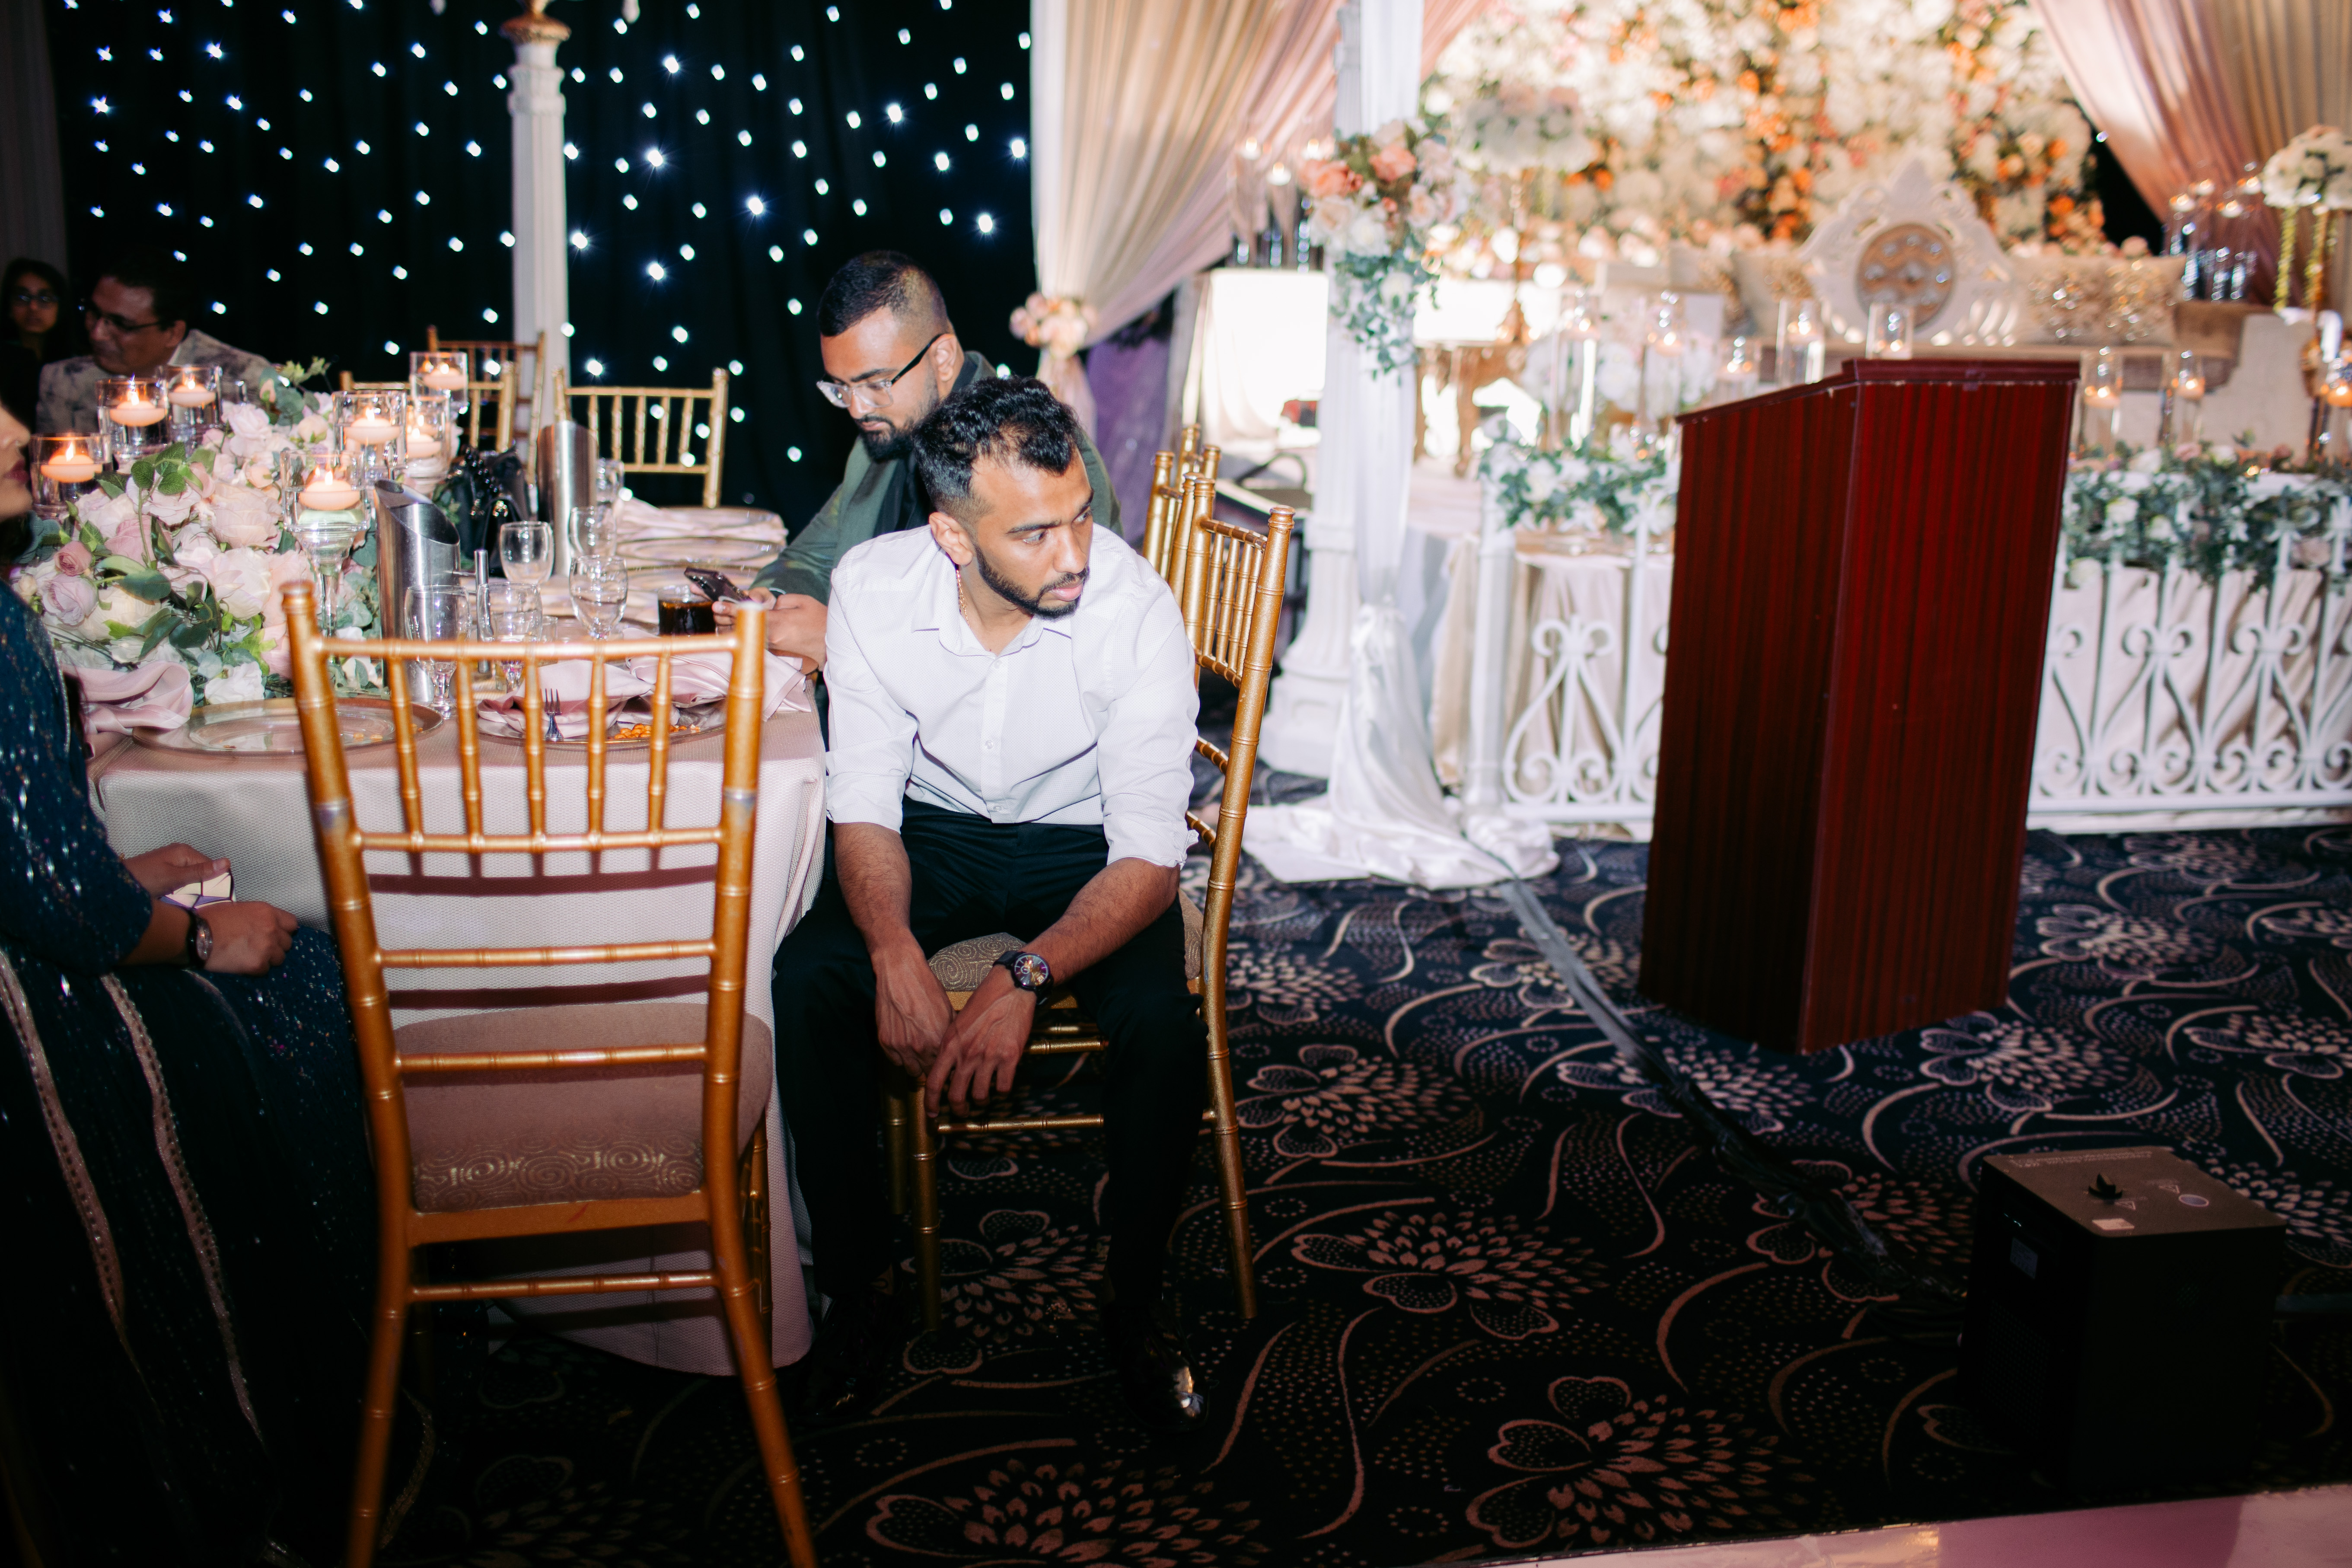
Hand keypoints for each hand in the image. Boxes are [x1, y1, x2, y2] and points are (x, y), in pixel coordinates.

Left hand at [123, 843, 225, 897]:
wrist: (115, 883)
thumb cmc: (145, 879)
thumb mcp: (175, 878)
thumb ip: (201, 872)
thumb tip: (228, 862)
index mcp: (184, 851)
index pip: (210, 866)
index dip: (213, 882)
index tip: (212, 898)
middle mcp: (179, 853)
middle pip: (201, 871)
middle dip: (201, 886)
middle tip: (196, 901)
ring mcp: (171, 860)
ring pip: (191, 876)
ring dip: (190, 888)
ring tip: (185, 900)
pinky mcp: (164, 869)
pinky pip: (180, 879)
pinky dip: (181, 888)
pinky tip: (176, 896)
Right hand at [201, 901, 297, 974]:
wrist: (196, 935)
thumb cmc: (212, 919)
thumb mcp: (239, 908)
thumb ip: (257, 917)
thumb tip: (263, 924)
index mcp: (267, 912)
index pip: (291, 924)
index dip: (284, 931)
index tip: (275, 935)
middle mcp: (272, 929)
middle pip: (287, 943)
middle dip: (276, 946)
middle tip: (260, 948)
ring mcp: (266, 948)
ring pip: (279, 958)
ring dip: (269, 959)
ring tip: (251, 957)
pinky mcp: (257, 964)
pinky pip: (265, 970)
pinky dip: (256, 969)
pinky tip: (243, 964)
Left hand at [714, 587, 826, 671]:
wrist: (832, 646)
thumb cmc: (820, 622)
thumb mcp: (802, 602)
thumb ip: (780, 601)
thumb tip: (768, 605)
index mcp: (778, 623)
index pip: (747, 614)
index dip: (729, 609)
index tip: (717, 606)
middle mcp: (772, 638)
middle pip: (741, 627)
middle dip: (727, 618)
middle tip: (719, 611)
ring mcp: (773, 648)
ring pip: (746, 636)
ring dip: (736, 627)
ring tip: (728, 619)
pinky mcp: (776, 653)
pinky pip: (756, 642)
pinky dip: (748, 635)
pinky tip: (744, 629)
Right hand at [872, 938, 952, 1079]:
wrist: (900, 971)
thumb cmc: (926, 987)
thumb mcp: (947, 1010)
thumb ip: (950, 1034)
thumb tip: (957, 1047)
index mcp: (938, 1040)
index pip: (945, 1067)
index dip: (947, 1066)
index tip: (947, 1063)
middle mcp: (919, 1047)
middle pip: (928, 1073)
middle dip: (932, 1067)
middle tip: (933, 1058)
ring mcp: (900, 1046)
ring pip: (911, 1071)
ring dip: (916, 1064)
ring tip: (919, 1053)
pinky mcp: (885, 1041)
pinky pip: (894, 1061)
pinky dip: (900, 1057)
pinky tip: (906, 1045)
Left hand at [926, 969, 1036, 1116]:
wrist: (1010, 988)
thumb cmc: (984, 1001)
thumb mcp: (958, 1022)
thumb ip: (951, 1045)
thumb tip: (947, 1066)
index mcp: (950, 1044)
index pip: (934, 1082)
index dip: (931, 1103)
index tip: (931, 1114)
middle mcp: (967, 1054)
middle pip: (956, 1096)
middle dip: (958, 1109)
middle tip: (961, 1112)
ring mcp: (988, 1057)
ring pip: (980, 1095)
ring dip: (981, 1102)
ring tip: (983, 1099)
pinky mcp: (1009, 1057)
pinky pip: (1003, 1087)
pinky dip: (1002, 1092)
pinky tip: (1002, 1086)